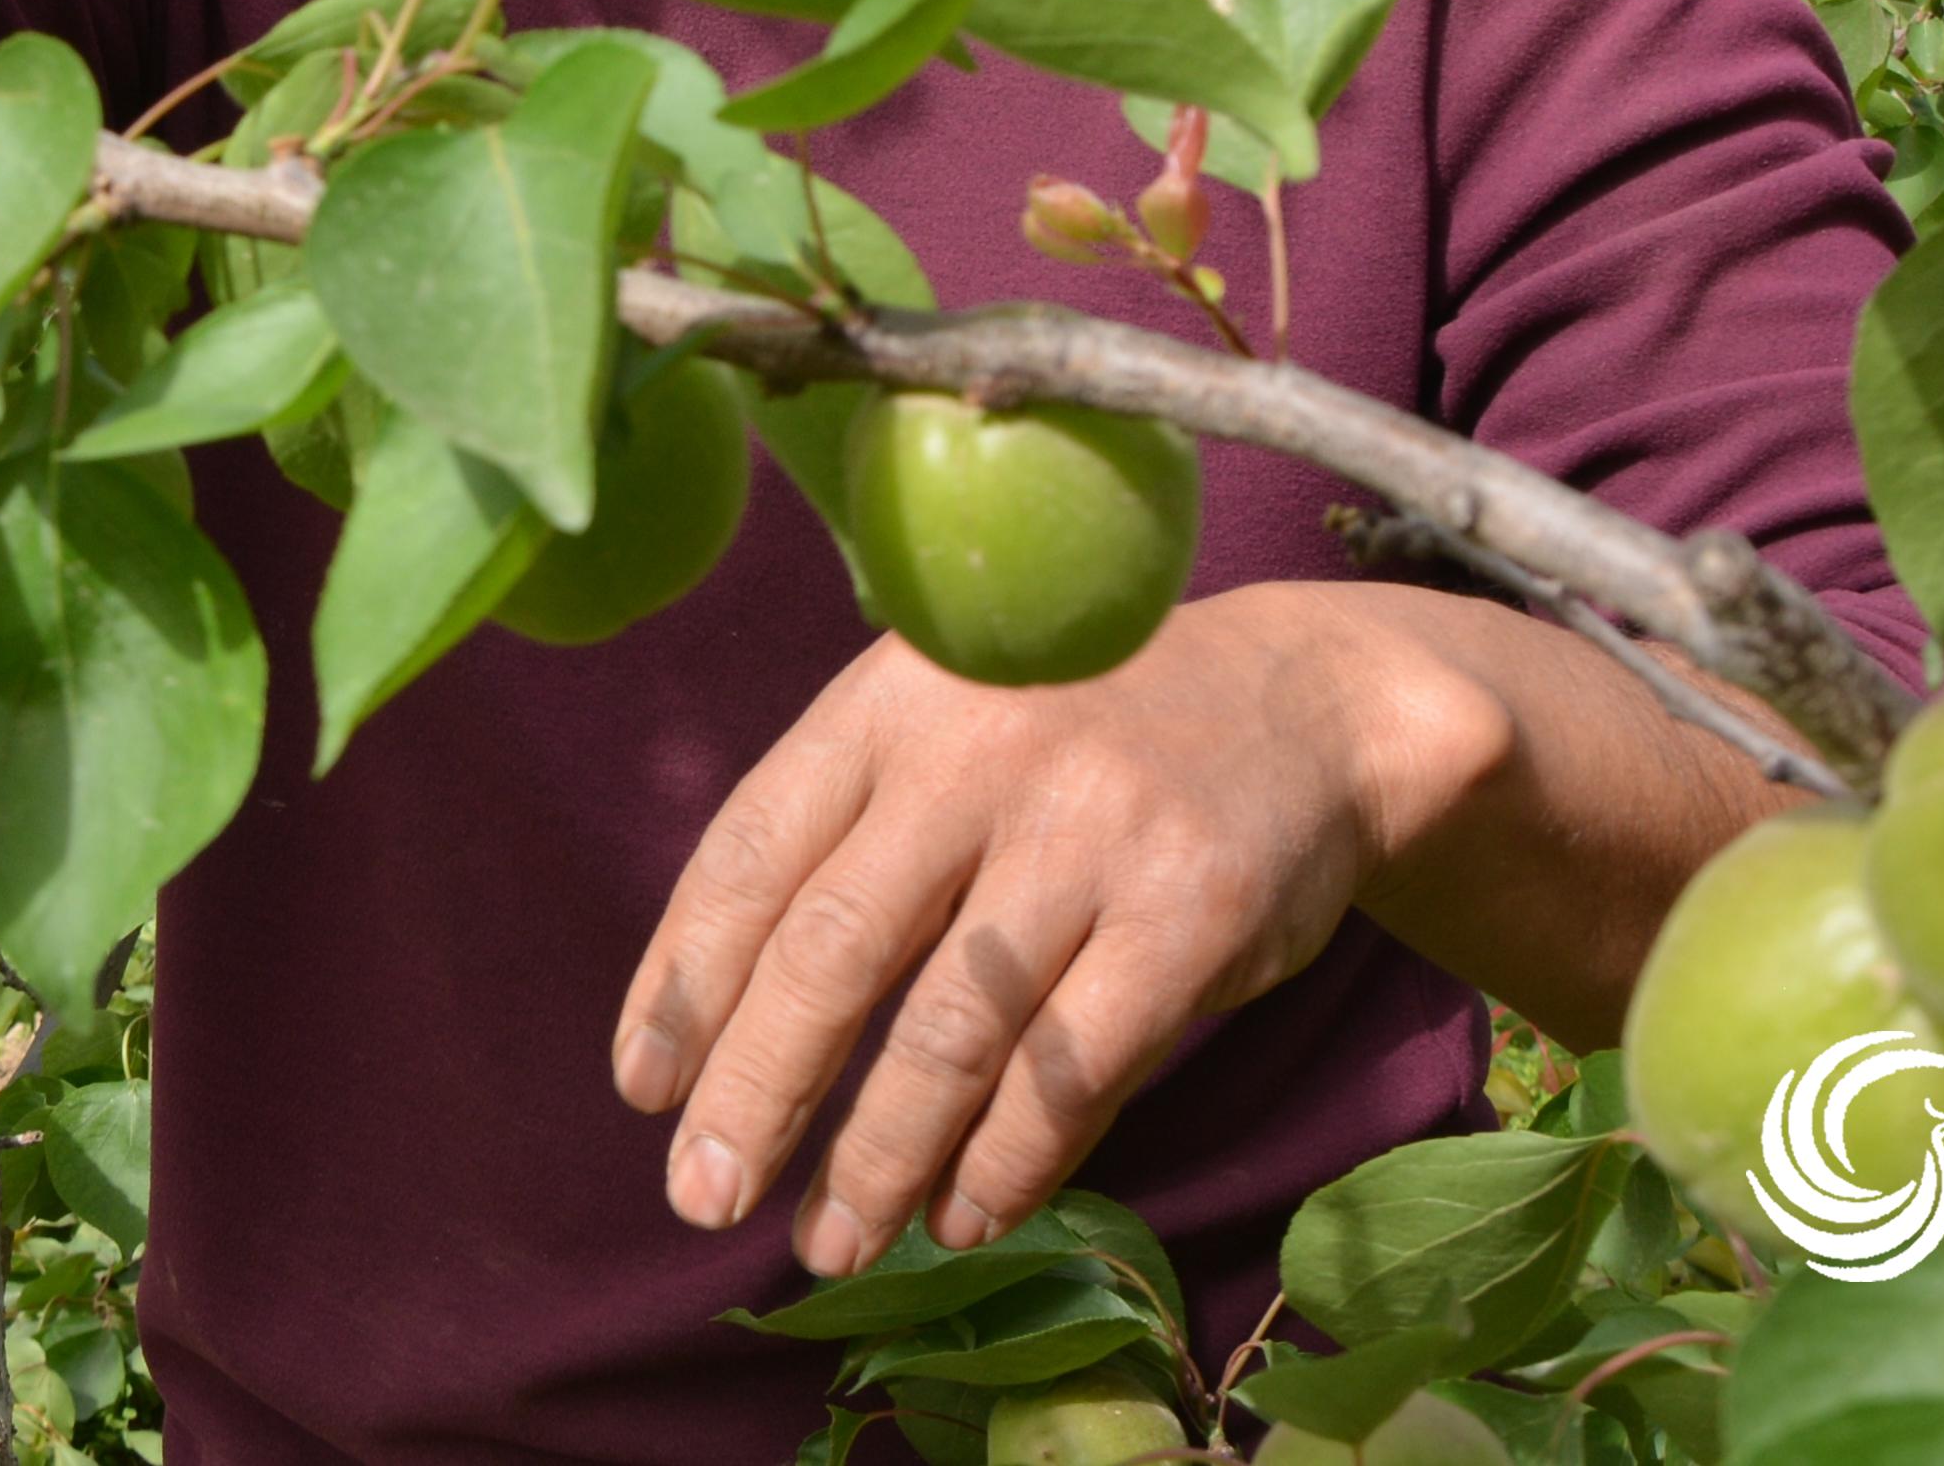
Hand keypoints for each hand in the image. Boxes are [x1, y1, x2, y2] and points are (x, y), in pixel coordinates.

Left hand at [611, 586, 1515, 1274]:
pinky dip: (1006, 1164)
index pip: (748, 853)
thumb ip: (843, 838)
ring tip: (829, 1243)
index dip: (683, 981)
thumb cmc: (1075, 736)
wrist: (1300, 699)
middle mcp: (976, 757)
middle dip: (756, 1091)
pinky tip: (962, 1218)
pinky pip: (1071, 1074)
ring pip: (948, 1034)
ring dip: (876, 1159)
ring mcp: (1088, 836)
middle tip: (703, 1196)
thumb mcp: (945, 728)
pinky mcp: (1189, 917)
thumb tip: (715, 1032)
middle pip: (831, 953)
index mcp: (887, 702)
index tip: (643, 1088)